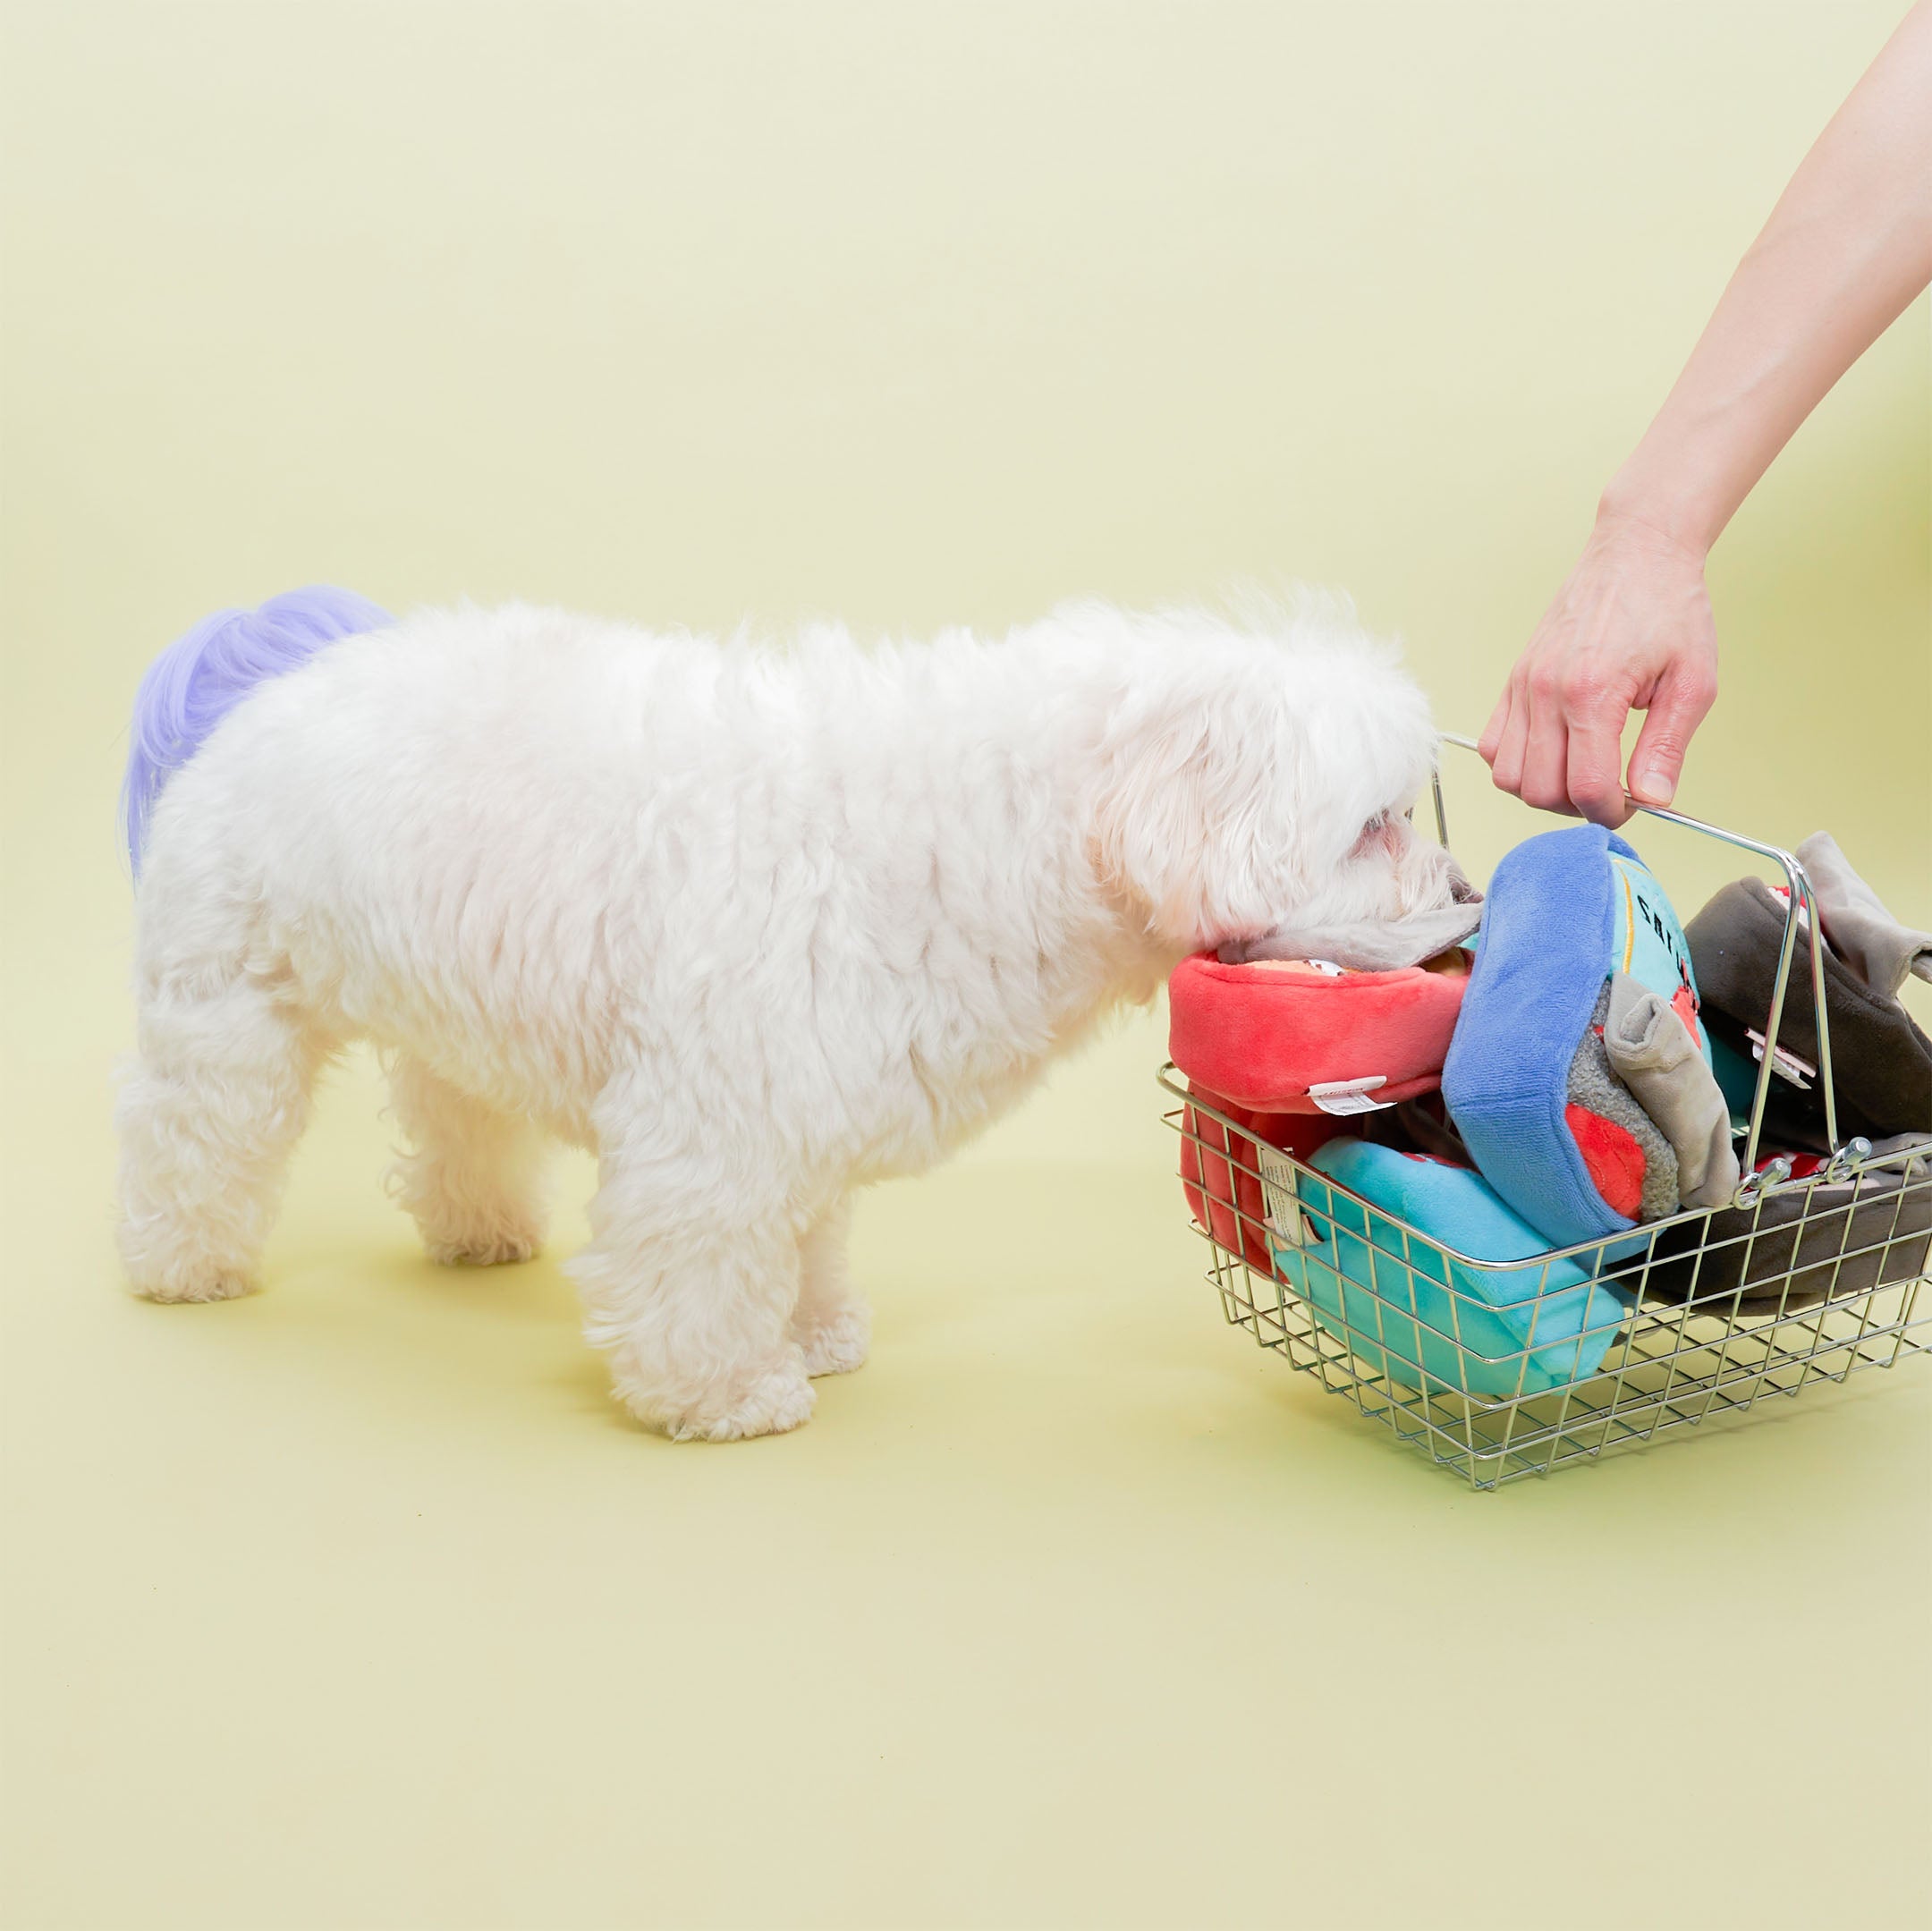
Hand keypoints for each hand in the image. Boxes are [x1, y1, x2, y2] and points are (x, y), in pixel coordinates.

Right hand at [1481, 509, 1718, 825]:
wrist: (1636, 553)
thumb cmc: (1668, 608)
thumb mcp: (1692, 681)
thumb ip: (1667, 746)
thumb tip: (1653, 799)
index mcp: (1592, 693)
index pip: (1588, 788)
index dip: (1614, 812)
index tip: (1634, 804)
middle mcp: (1545, 692)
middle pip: (1540, 791)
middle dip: (1579, 805)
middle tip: (1612, 789)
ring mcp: (1522, 686)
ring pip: (1508, 776)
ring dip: (1544, 789)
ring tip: (1582, 772)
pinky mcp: (1512, 681)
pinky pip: (1492, 746)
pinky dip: (1518, 763)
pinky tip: (1555, 752)